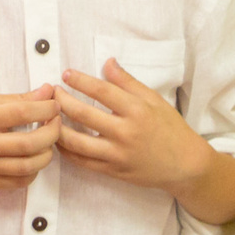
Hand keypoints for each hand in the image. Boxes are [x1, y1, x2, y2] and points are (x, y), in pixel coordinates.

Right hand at [0, 88, 63, 189]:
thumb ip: (17, 99)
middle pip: (29, 142)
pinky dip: (34, 171)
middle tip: (57, 123)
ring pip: (28, 165)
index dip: (46, 108)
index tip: (55, 104)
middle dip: (52, 132)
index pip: (22, 112)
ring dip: (47, 154)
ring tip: (49, 142)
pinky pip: (20, 181)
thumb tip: (48, 92)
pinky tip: (34, 159)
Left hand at [56, 60, 234, 223]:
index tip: (66, 74)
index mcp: (137, 110)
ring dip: (58, 128)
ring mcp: (117, 154)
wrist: (185, 165)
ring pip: (77, 142)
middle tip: (52, 93)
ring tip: (49, 116)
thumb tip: (107, 63)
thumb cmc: (170, 129)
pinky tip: (59, 140)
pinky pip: (82, 161)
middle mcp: (125, 132)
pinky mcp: (113, 171)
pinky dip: (67, 151)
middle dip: (62, 101)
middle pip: (84, 114)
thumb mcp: (154, 100)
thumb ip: (128, 82)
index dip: (81, 81)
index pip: (102, 91)